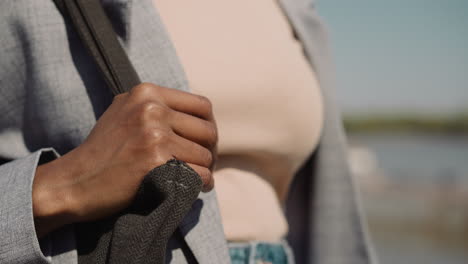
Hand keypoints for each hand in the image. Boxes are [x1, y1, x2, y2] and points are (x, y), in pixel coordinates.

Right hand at [32, 83, 216, 236]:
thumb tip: (196, 115)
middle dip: (210, 151)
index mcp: (147, 92)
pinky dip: (201, 184)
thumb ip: (155, 106)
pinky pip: (199, 174)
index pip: (202, 105)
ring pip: (205, 155)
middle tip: (202, 165)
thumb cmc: (102, 152)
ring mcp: (154, 134)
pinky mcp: (156, 160)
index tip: (203, 143)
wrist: (73, 182)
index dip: (209, 127)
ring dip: (205, 170)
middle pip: (208, 130)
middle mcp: (152, 108)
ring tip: (196, 178)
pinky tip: (195, 188)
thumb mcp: (124, 113)